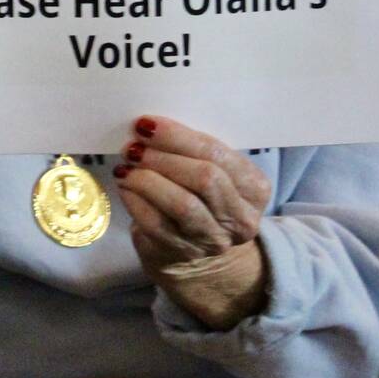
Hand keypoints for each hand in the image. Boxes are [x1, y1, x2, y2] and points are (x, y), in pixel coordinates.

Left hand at [114, 115, 271, 327]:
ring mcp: (214, 239)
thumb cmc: (203, 197)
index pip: (217, 154)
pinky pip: (156, 224)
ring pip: (182, 204)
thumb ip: (194, 151)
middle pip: (204, 178)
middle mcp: (241, 217)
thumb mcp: (215, 173)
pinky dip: (135, 201)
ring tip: (125, 166)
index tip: (147, 124)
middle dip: (163, 157)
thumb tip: (150, 127)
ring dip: (147, 180)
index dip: (179, 137)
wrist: (201, 253)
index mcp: (254, 188)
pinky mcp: (184, 253)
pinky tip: (124, 187)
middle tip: (133, 146)